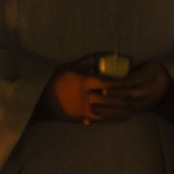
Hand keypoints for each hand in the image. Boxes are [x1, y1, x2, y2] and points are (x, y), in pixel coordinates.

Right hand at [36, 54, 164, 124]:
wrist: (39, 99)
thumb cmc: (55, 80)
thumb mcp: (70, 66)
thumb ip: (89, 60)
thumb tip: (108, 54)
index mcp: (83, 82)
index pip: (106, 82)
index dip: (120, 83)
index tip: (130, 82)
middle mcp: (84, 96)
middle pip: (109, 99)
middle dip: (123, 100)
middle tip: (134, 100)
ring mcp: (82, 109)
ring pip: (106, 112)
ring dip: (119, 112)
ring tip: (131, 112)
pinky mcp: (79, 118)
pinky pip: (98, 119)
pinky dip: (110, 119)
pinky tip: (118, 118)